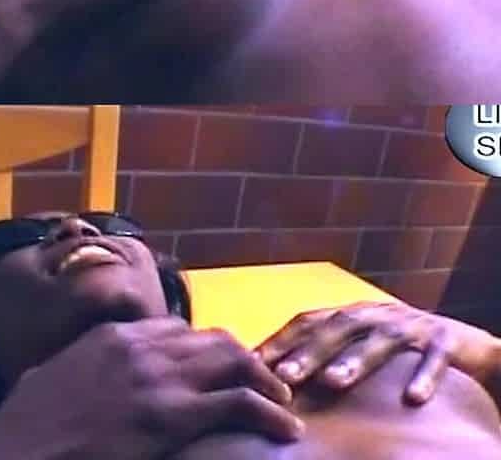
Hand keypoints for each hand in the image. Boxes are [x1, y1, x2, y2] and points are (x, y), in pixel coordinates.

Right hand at [0, 317, 302, 459]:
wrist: (18, 449)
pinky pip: (239, 403)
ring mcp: (161, 378)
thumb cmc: (27, 421)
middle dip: (241, 358)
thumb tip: (88, 366)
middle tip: (259, 379)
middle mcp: (144, 346)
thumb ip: (83, 361)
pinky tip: (285, 426)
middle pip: (213, 339)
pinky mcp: (174, 414)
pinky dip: (269, 411)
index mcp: (115, 334)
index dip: (203, 347)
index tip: (216, 365)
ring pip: (234, 359)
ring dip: (263, 378)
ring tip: (281, 398)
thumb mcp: (52, 375)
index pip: (176, 327)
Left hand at [254, 302, 500, 403]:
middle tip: (284, 374)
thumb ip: (321, 352)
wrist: (460, 340)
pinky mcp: (447, 342)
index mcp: (350, 315)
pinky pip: (436, 359)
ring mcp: (411, 326)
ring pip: (382, 340)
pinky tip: (412, 399)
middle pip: (338, 328)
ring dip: (356, 360)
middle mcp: (375, 315)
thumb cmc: (395, 345)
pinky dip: (424, 375)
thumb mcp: (357, 342)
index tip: (253, 363)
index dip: (281, 340)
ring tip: (333, 382)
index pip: (308, 322)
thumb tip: (269, 373)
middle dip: (309, 351)